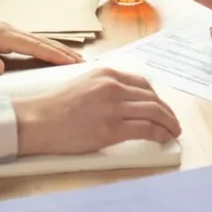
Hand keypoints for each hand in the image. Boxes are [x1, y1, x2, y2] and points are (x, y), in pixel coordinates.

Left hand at [0, 4, 82, 74]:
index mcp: (0, 34)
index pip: (33, 46)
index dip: (53, 55)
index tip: (72, 64)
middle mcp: (8, 29)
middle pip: (42, 42)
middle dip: (63, 52)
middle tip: (84, 64)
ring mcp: (7, 30)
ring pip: (38, 40)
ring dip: (57, 50)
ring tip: (75, 60)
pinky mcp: (4, 33)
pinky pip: (30, 41)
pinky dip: (45, 48)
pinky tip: (51, 54)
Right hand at [13, 68, 181, 155]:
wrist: (38, 121)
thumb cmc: (55, 107)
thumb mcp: (84, 84)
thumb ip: (104, 88)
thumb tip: (123, 100)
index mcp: (107, 73)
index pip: (142, 83)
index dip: (156, 97)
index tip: (161, 107)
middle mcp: (113, 86)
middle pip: (152, 96)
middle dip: (167, 110)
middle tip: (172, 121)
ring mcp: (114, 106)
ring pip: (154, 111)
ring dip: (168, 122)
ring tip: (173, 131)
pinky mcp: (112, 128)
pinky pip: (146, 129)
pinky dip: (160, 133)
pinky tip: (164, 138)